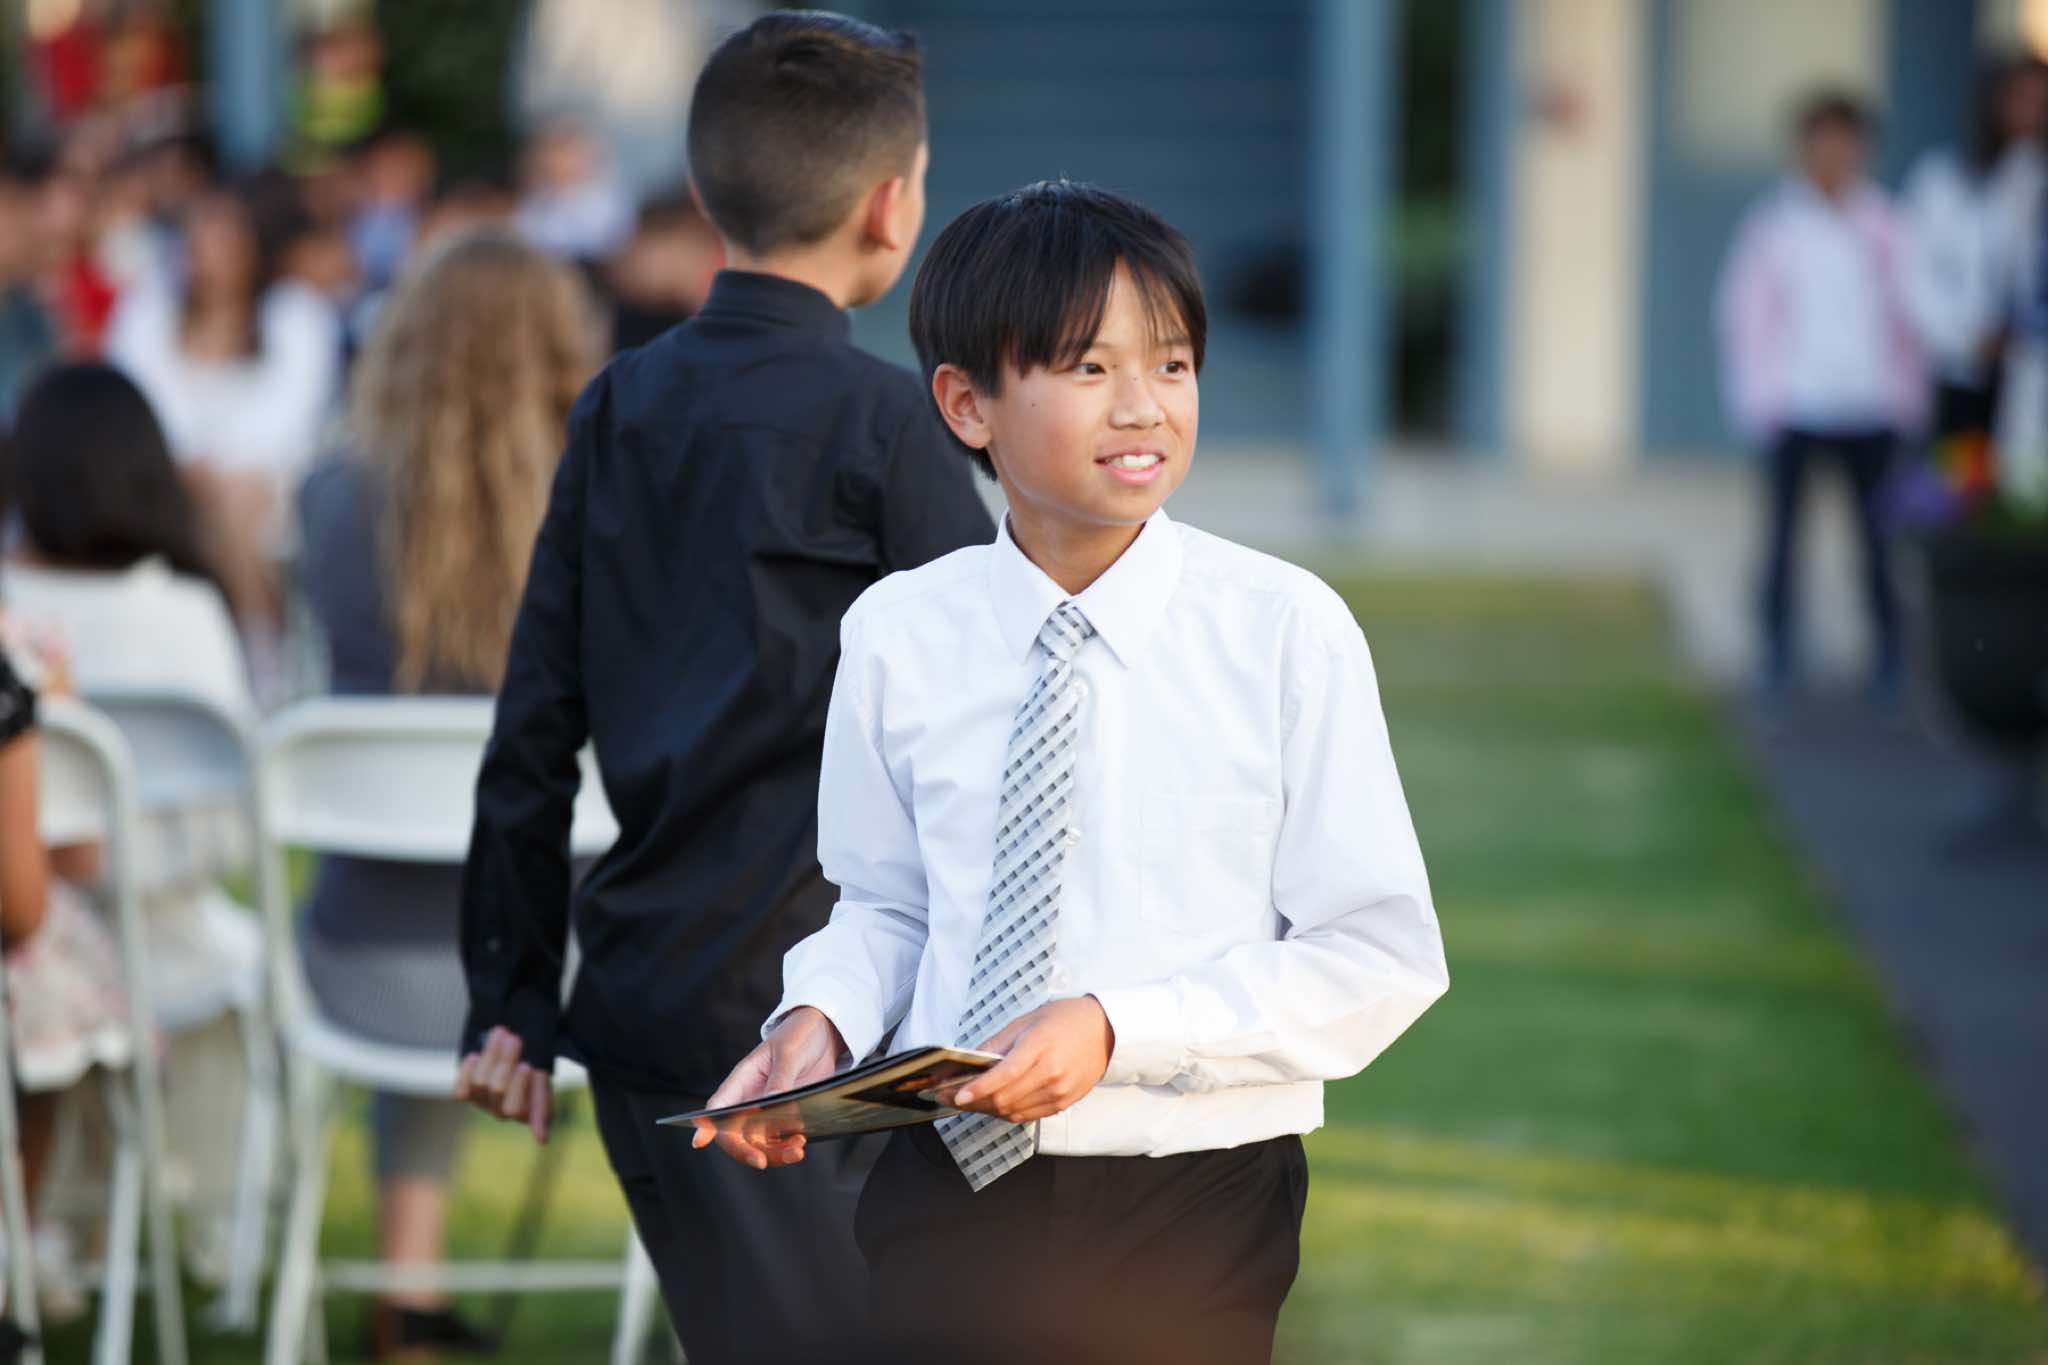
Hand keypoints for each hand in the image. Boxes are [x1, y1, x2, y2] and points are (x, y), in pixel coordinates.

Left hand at [453, 1025, 553, 1143]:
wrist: (513, 1044)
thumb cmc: (533, 1062)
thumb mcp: (542, 1077)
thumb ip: (542, 1102)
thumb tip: (543, 1141)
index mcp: (526, 1112)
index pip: (518, 1108)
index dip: (519, 1086)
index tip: (527, 1065)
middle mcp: (502, 1112)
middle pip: (498, 1089)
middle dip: (505, 1061)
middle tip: (514, 1038)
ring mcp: (483, 1104)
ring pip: (480, 1082)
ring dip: (490, 1055)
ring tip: (501, 1033)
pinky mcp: (466, 1095)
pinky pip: (461, 1088)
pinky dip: (467, 1070)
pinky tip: (476, 1055)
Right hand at [691, 1006, 845, 1169]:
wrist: (824, 1034)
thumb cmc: (798, 1036)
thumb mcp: (789, 1053)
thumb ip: (780, 1078)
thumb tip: (771, 1101)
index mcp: (742, 1081)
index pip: (718, 1107)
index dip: (706, 1125)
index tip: (699, 1142)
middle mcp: (751, 1101)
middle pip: (737, 1135)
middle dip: (745, 1151)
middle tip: (761, 1161)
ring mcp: (768, 1112)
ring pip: (760, 1143)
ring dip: (774, 1154)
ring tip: (795, 1151)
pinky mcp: (788, 1117)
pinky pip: (781, 1141)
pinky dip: (788, 1148)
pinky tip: (800, 1144)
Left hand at [941, 996, 1114, 1123]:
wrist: (1104, 1031)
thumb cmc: (1064, 1020)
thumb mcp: (1026, 1021)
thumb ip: (996, 1045)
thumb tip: (968, 1063)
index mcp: (1040, 1047)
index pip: (1004, 1075)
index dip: (977, 1089)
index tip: (954, 1095)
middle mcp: (1051, 1073)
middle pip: (1004, 1099)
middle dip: (973, 1102)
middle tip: (950, 1097)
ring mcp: (1059, 1092)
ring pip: (1013, 1112)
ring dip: (986, 1109)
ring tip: (969, 1101)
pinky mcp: (1063, 1103)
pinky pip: (1027, 1116)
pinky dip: (1006, 1112)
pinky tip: (994, 1103)